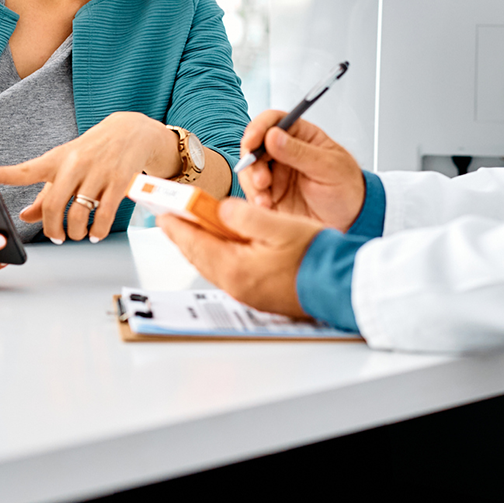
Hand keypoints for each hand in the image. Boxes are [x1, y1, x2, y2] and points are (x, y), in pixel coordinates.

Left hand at [0, 112, 175, 243]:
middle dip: (53, 230)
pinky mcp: (119, 182)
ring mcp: (98, 173)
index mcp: (57, 160)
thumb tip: (24, 217)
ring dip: (76, 233)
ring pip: (79, 215)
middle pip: (54, 206)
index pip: (28, 169)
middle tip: (57, 238)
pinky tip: (95, 233)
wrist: (130, 132)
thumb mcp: (66, 165)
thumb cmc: (91, 151)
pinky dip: (97, 231)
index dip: (6, 174)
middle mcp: (75, 165)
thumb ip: (45, 194)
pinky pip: (104, 216)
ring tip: (78, 234)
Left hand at [158, 199, 322, 318]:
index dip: (176, 224)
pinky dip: (219, 253)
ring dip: (201, 243)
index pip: (194, 242)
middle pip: (199, 255)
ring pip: (212, 263)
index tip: (162, 212)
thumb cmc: (316, 257)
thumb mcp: (279, 226)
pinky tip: (224, 242)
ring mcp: (246, 292)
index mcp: (236, 268)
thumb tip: (221, 208)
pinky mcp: (258, 294)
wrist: (341, 284)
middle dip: (184, 234)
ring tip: (195, 224)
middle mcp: (236, 285)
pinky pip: (228, 270)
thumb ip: (245, 216)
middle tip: (171, 217)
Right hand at [238, 111, 365, 229]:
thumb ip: (300, 152)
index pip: (273, 121)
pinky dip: (254, 200)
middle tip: (261, 181)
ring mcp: (275, 173)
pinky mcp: (270, 194)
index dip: (258, 128)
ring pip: (249, 170)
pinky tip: (267, 208)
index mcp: (302, 136)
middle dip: (252, 162)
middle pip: (254, 145)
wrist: (351, 222)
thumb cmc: (347, 189)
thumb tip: (273, 135)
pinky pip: (252, 192)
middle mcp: (285, 151)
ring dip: (251, 184)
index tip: (251, 142)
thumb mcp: (327, 168)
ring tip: (265, 201)